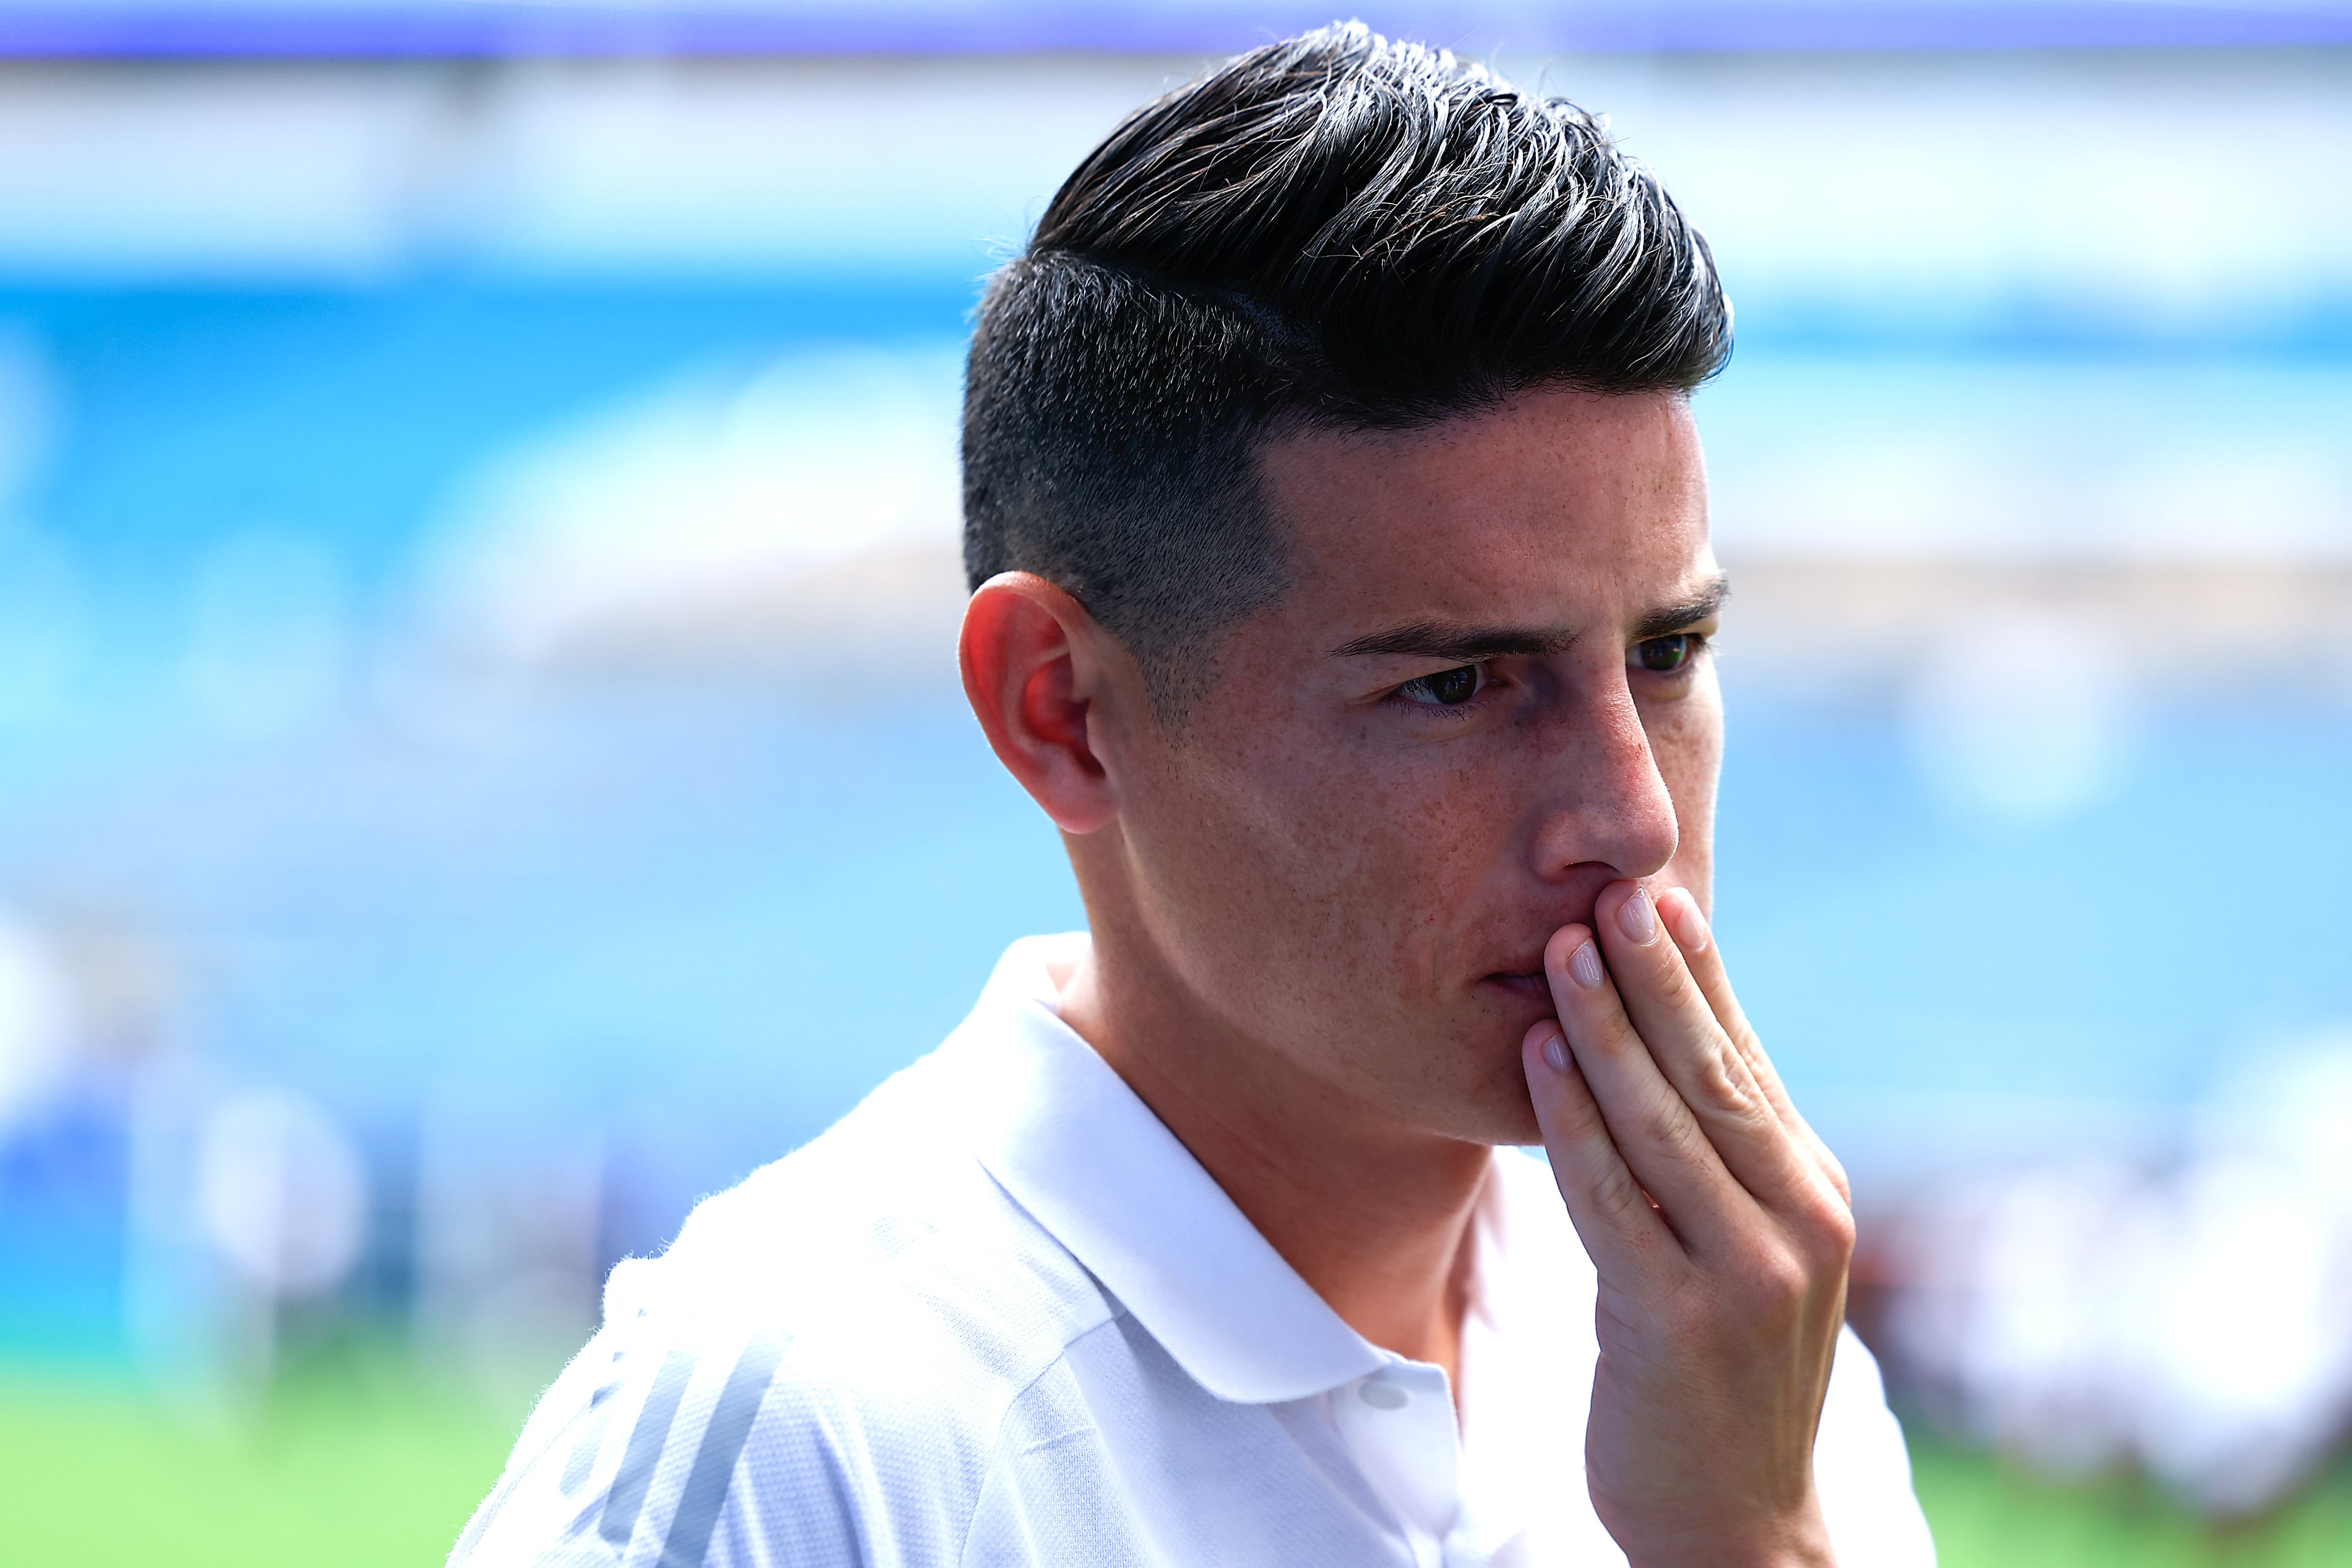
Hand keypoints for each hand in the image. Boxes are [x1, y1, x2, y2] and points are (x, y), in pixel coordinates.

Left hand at [1520, 881, 1852, 1567]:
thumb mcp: (1738, 1249)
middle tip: (1608, 893)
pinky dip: (1573, 1121)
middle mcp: (1799, 1222)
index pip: (1747, 1059)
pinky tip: (1536, 1059)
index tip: (1657, 894)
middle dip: (1657, 978)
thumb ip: (1712, 1159)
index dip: (1702, 974)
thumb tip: (1659, 1037)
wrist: (1736, 1521)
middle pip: (1715, 1074)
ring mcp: (1747, 1274)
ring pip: (1665, 1125)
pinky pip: (1614, 1198)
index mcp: (1812, 1192)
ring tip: (1561, 951)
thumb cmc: (1715, 1369)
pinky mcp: (1681, 1322)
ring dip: (1608, 1029)